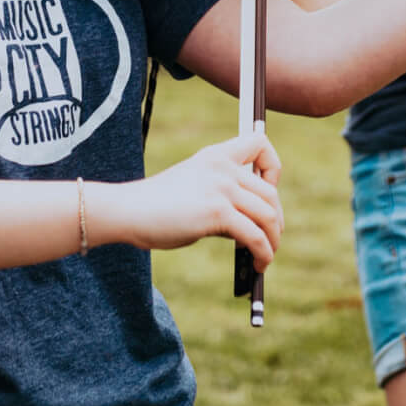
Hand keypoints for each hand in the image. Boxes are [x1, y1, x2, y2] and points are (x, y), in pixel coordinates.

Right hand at [93, 130, 283, 265]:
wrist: (129, 211)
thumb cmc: (157, 205)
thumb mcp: (196, 188)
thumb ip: (223, 197)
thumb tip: (253, 227)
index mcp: (216, 154)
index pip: (260, 141)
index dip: (272, 167)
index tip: (265, 190)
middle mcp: (222, 166)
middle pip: (271, 192)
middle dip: (276, 221)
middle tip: (270, 239)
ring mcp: (221, 188)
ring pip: (268, 215)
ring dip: (273, 241)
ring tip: (265, 257)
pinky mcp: (217, 212)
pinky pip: (256, 236)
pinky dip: (264, 253)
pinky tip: (256, 264)